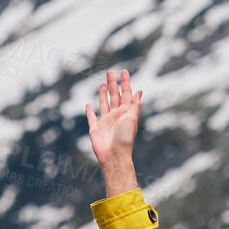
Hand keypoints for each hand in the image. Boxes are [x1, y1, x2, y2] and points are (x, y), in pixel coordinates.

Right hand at [85, 67, 141, 194]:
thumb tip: (140, 91)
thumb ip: (134, 105)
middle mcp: (115, 115)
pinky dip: (89, 111)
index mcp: (125, 112)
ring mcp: (105, 122)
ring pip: (104, 104)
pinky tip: (88, 104)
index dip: (125, 82)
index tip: (123, 71)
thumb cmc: (125, 139)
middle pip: (114, 96)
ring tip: (102, 83)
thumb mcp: (132, 119)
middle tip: (110, 72)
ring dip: (103, 94)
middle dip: (112, 84)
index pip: (125, 94)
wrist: (114, 157)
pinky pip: (91, 117)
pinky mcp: (95, 129)